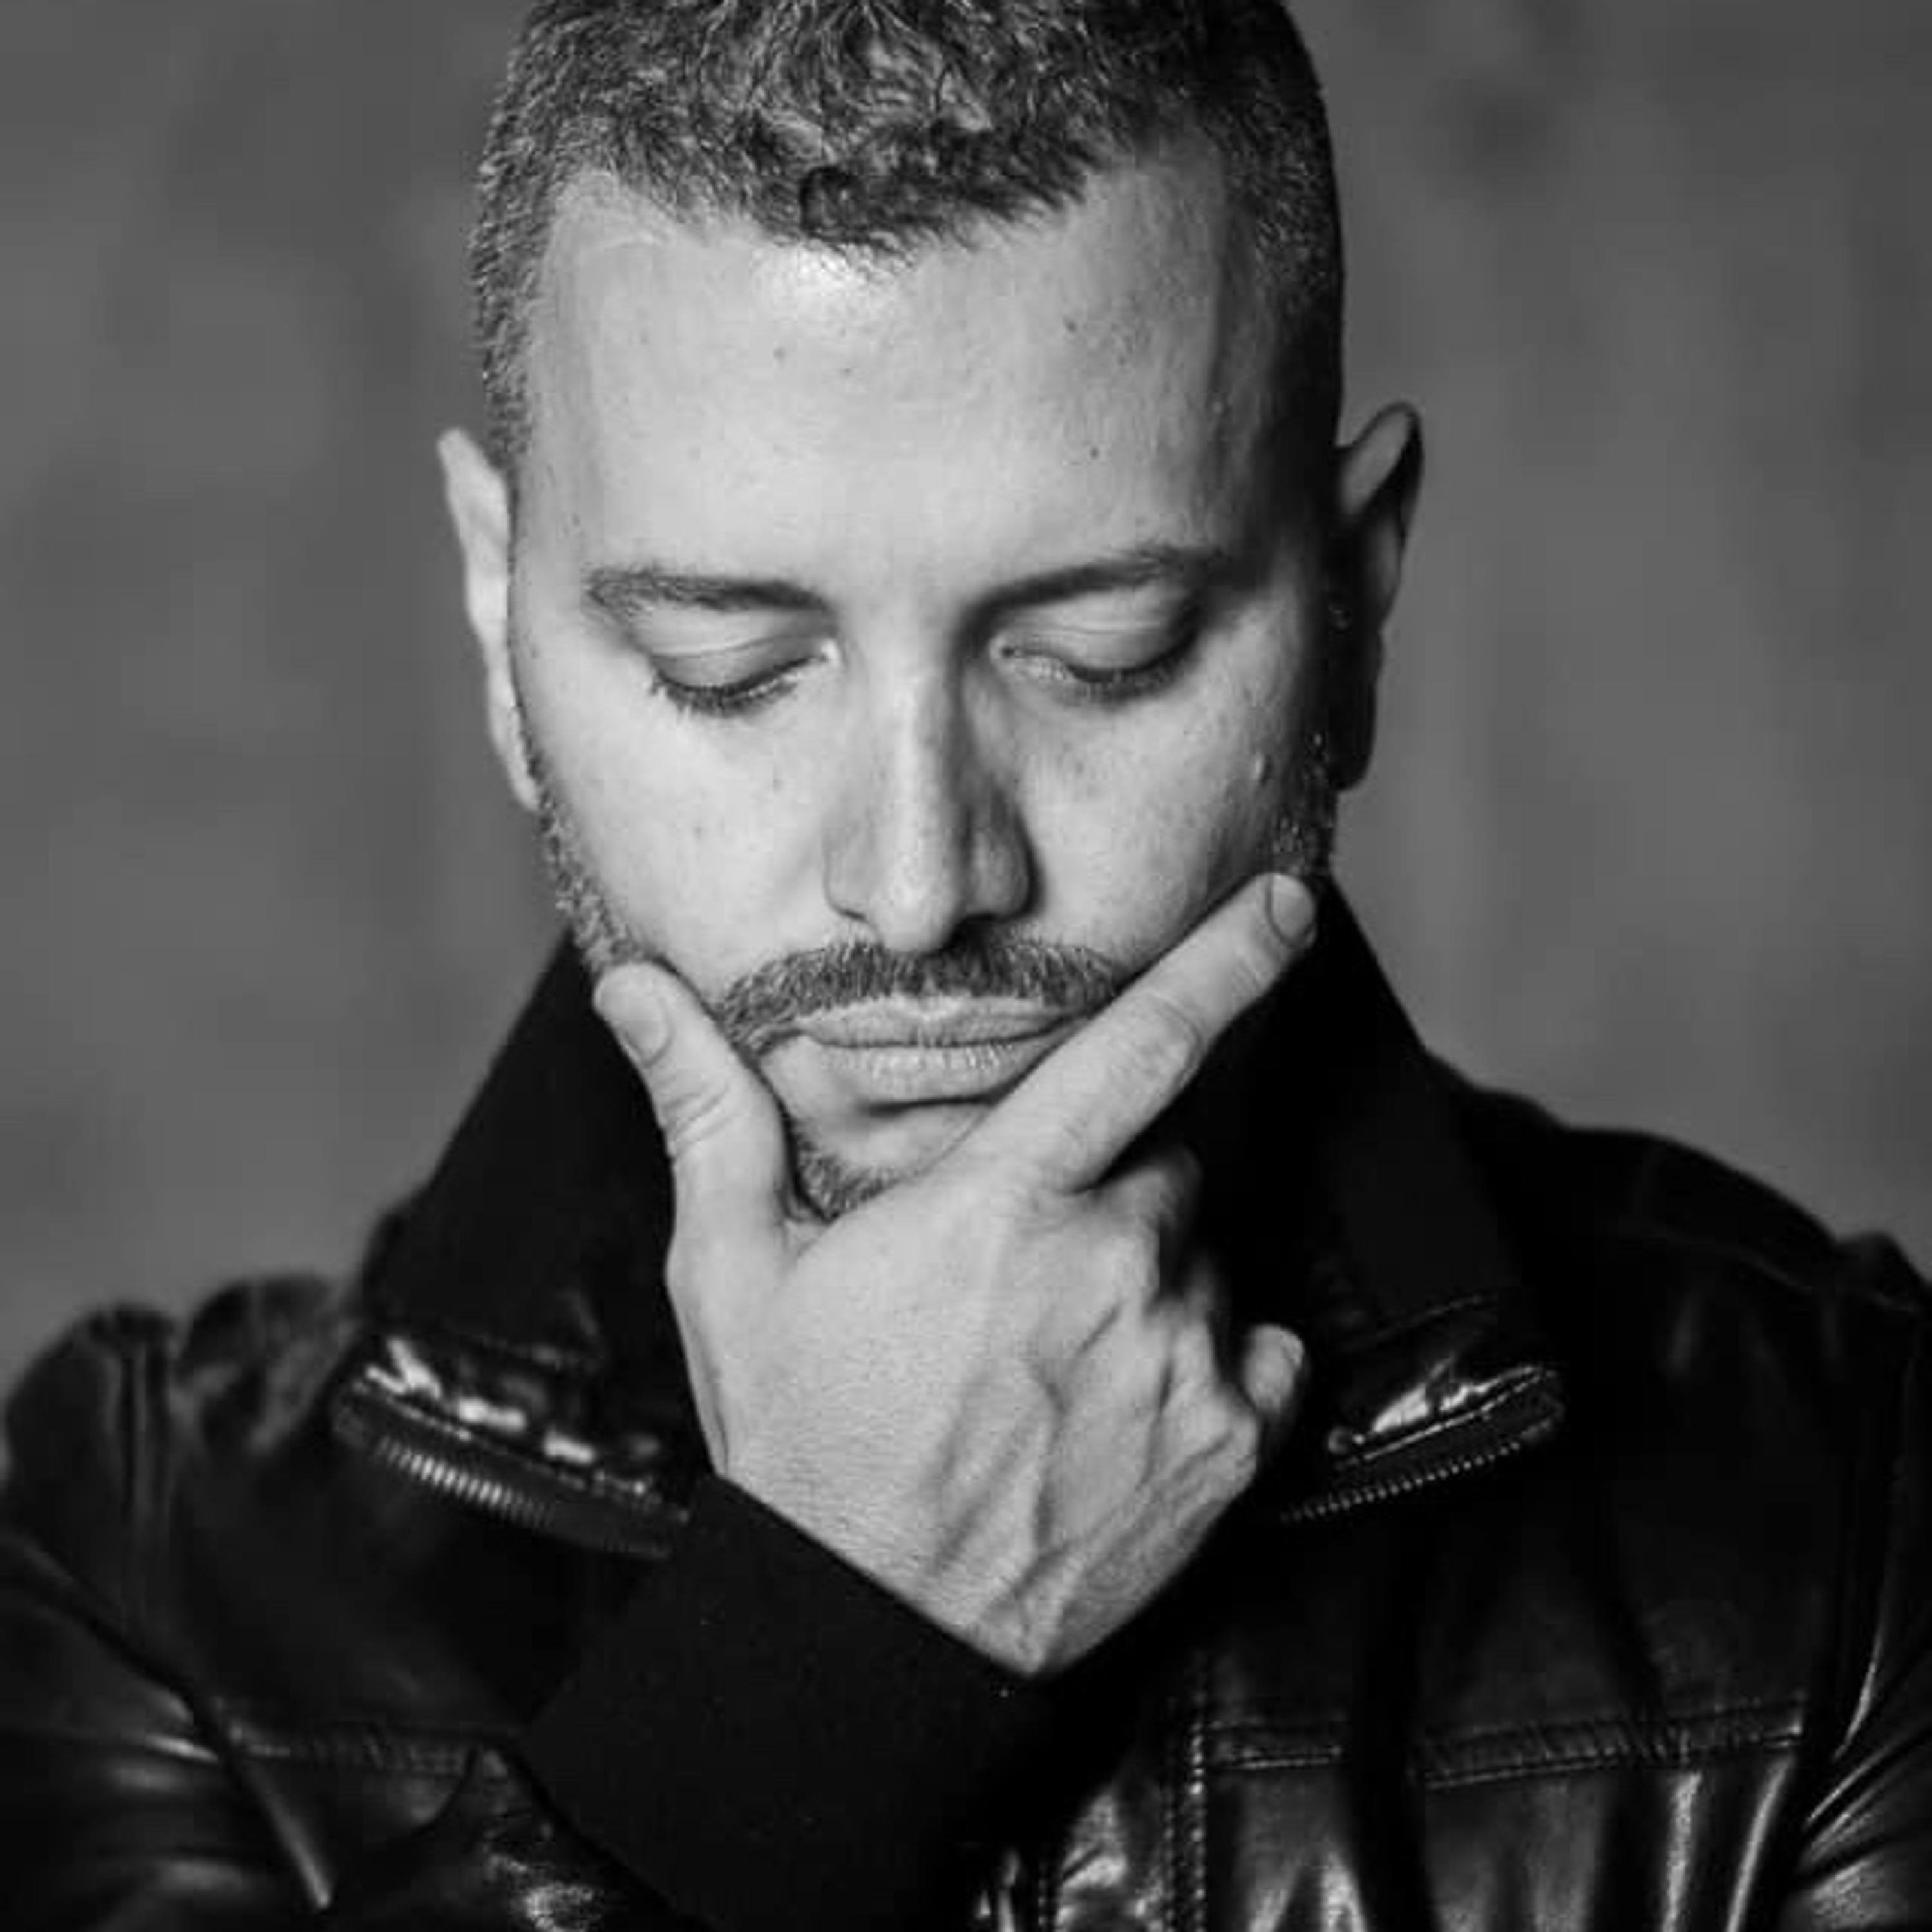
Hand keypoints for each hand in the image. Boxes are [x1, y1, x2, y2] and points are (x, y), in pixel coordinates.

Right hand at [596, 875, 1315, 1676]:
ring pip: (1204, 1256)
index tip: (1290, 903)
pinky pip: (1260, 1350)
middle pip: (1162, 1162)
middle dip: (1107, 1189)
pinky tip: (1121, 1405)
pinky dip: (1211, 1361)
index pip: (1143, 1047)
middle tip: (1016, 1271)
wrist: (867, 1637)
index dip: (1225, 962)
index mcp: (1003, 1205)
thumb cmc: (800, 1441)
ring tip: (1048, 1357)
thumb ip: (708, 1113)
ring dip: (1149, 1280)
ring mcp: (1180, 1362)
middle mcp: (1112, 1269)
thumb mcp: (730, 1273)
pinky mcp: (1228, 1450)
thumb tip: (636, 989)